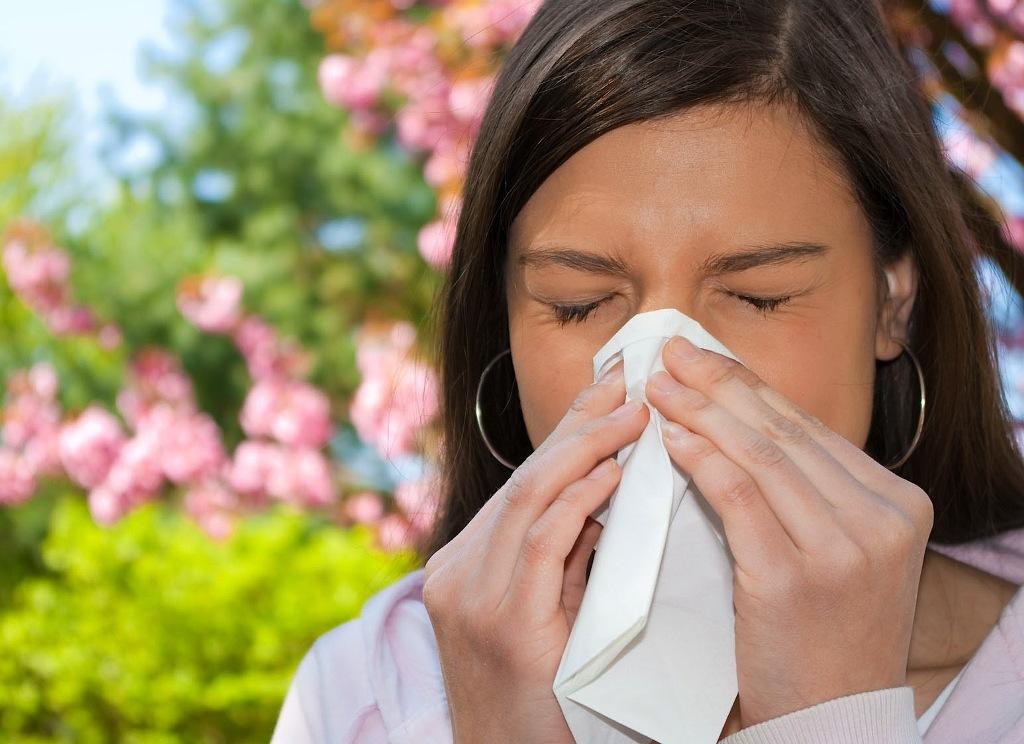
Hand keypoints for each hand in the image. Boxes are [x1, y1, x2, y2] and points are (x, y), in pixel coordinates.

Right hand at [422, 359, 649, 742]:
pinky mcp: (504, 626)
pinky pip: (542, 544)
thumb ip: (563, 557)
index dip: (565, 431)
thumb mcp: (542, 614)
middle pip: (524, 478)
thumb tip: (608, 493)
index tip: (606, 390)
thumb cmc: (541, 699)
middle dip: (578, 425)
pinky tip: (612, 475)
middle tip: (624, 383)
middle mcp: (458, 572)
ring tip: (633, 416)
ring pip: (529, 498)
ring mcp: (474, 597)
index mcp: (464, 565)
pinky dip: (578, 502)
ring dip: (586, 450)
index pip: (522, 482)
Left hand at [645, 335, 932, 727]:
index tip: (703, 358)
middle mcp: (882, 518)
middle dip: (719, 384)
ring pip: (761, 455)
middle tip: (670, 353)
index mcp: (898, 502)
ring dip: (701, 411)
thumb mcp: (840, 552)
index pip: (808, 427)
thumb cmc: (823, 634)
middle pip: (783, 431)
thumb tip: (736, 418)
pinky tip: (670, 438)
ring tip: (659, 386)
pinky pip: (739, 498)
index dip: (749, 386)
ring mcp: (844, 548)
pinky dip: (701, 460)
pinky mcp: (794, 579)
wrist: (832, 720)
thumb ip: (807, 491)